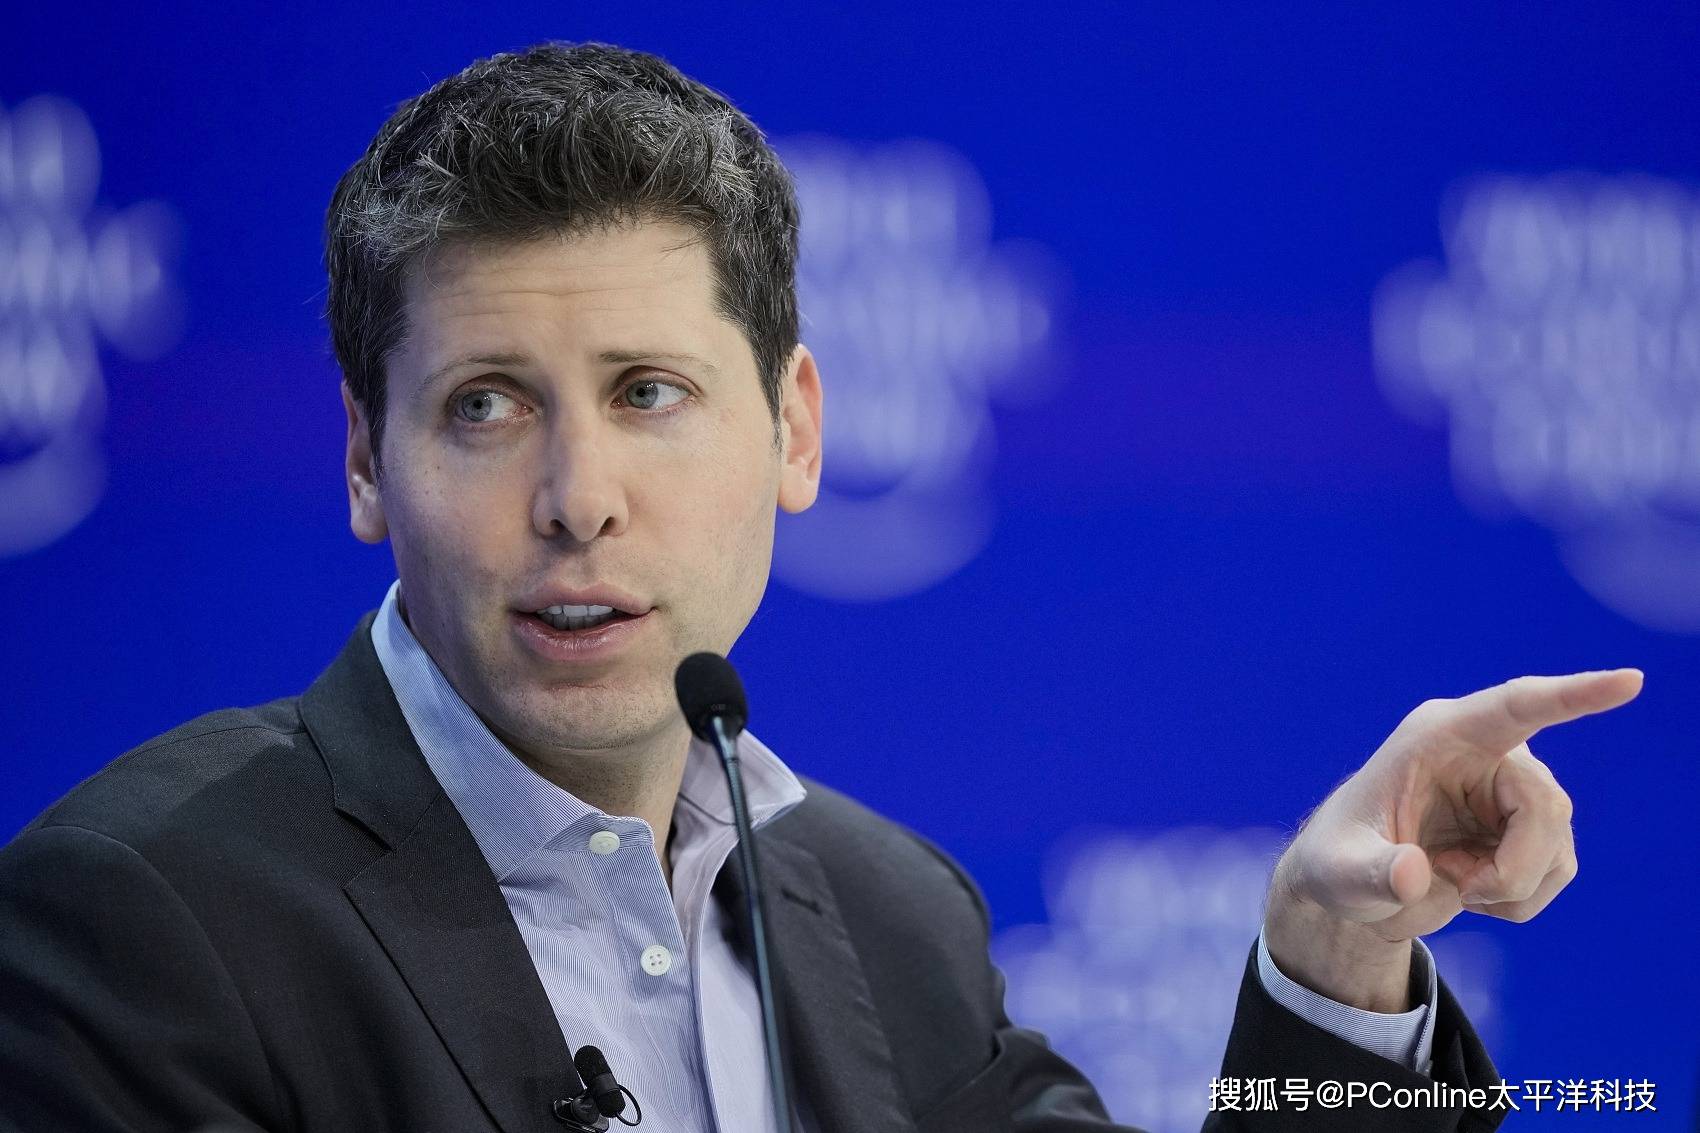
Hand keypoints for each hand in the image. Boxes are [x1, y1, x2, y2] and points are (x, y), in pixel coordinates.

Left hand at [1264, 668, 1642, 1011]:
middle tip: (1462, 890)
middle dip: (1513, 866)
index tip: (1628, 682)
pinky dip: (1519, 898)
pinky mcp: (1528, 827)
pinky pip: (1557, 869)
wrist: (1354, 888)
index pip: (1515, 706)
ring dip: (1512, 886)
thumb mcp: (1337, 874)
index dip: (1572, 695)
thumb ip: (1369, 873)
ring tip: (1453, 883)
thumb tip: (1411, 875)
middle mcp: (1484, 752)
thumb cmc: (1336, 863)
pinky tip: (1472, 889)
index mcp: (1438, 735)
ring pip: (1555, 844)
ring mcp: (1511, 789)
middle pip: (1544, 804)